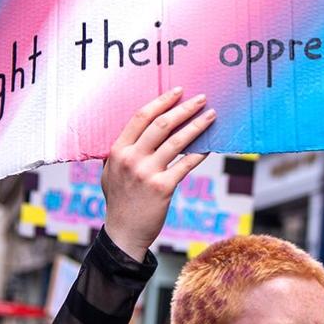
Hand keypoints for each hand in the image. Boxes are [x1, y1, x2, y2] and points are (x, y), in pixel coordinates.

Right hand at [101, 88, 214, 258]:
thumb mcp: (111, 172)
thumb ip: (122, 152)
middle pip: (161, 124)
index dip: (161, 101)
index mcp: (117, 150)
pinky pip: (186, 164)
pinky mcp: (163, 187)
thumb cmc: (120, 201)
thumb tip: (141, 131)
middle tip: (201, 99)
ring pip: (177, 142)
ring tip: (212, 116)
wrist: (124, 232)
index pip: (140, 117)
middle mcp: (131, 158)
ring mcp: (146, 173)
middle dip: (183, 108)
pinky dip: (200, 154)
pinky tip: (211, 146)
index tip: (177, 91)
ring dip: (197, 126)